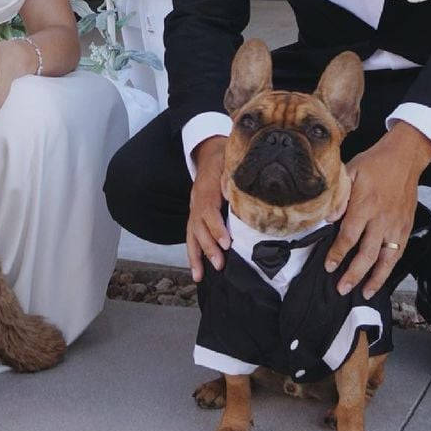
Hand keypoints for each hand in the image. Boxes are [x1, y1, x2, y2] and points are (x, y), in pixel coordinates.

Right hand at [187, 136, 230, 282]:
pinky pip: (190, 236)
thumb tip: (240, 186)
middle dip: (208, 247)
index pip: (209, 210)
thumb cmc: (222, 160)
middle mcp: (197, 201)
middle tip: (219, 264)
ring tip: (200, 276)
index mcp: (206, 189)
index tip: (226, 242)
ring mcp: (193, 210)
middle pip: (198, 227)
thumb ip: (232, 174)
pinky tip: (196, 271)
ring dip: (196, 256)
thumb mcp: (229, 160)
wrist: (208, 154)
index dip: (216, 227)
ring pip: (191, 234)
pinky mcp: (194, 217)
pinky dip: (192, 254)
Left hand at [324, 123, 430, 297]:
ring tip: (363, 292)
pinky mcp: (406, 227)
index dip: (337, 254)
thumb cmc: (374, 163)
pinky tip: (382, 278)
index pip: (349, 236)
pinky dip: (390, 268)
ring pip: (385, 259)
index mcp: (365, 204)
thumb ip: (339, 196)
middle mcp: (381, 218)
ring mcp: (396, 225)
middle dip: (353, 274)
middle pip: (367, 254)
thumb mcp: (350, 172)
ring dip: (374, 278)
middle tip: (341, 288)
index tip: (328, 266)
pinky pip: (398, 253)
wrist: (404, 157)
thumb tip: (327, 218)